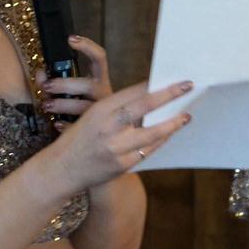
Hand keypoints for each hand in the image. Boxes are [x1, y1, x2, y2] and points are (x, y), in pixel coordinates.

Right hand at [38, 79, 192, 193]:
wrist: (61, 170)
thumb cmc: (77, 140)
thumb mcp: (90, 116)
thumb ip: (116, 108)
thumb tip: (148, 95)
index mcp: (100, 110)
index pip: (133, 93)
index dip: (155, 85)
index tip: (171, 79)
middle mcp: (108, 127)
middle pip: (145, 106)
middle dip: (169, 95)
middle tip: (188, 86)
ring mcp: (116, 147)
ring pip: (153, 132)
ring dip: (172, 123)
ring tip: (186, 116)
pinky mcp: (122, 164)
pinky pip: (148, 151)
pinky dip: (160, 141)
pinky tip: (169, 134)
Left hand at [39, 35, 115, 130]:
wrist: (109, 132)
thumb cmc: (85, 107)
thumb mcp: (73, 91)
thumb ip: (54, 80)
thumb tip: (40, 74)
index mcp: (101, 81)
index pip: (99, 58)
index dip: (87, 47)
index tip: (70, 39)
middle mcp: (105, 94)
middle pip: (87, 85)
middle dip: (64, 84)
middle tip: (46, 87)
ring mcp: (103, 113)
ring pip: (83, 107)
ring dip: (62, 105)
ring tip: (46, 106)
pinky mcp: (97, 129)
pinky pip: (80, 127)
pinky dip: (66, 125)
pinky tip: (57, 124)